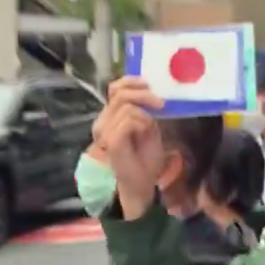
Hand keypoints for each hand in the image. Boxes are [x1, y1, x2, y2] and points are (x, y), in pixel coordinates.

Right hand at [92, 77, 165, 218]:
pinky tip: (146, 133)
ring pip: (126, 106)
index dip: (132, 82)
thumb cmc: (145, 157)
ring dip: (145, 113)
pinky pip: (128, 120)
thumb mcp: (148, 126)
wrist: (142, 182)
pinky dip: (142, 123)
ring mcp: (105, 131)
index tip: (150, 85)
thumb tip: (149, 88)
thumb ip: (144, 108)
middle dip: (144, 94)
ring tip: (151, 127)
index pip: (115, 88)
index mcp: (110, 116)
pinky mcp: (111, 140)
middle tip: (161, 104)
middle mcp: (103, 121)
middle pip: (120, 93)